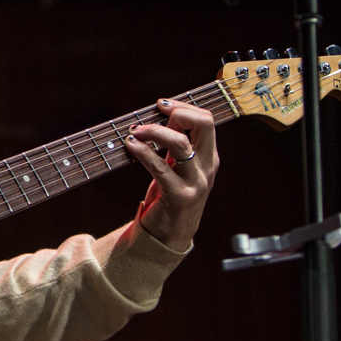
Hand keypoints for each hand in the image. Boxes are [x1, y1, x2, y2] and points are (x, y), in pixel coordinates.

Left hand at [124, 98, 219, 250]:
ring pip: (180, 143)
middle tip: (156, 113)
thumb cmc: (171, 196)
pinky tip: (130, 145)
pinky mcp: (178, 196)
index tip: (162, 105)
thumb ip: (177, 143)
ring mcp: (195, 182)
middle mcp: (206, 167)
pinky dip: (143, 152)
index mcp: (209, 157)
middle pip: (204, 124)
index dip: (184, 107)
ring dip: (154, 131)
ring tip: (135, 130)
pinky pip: (159, 167)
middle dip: (178, 112)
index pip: (206, 120)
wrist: (171, 235)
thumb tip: (164, 116)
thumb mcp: (179, 167)